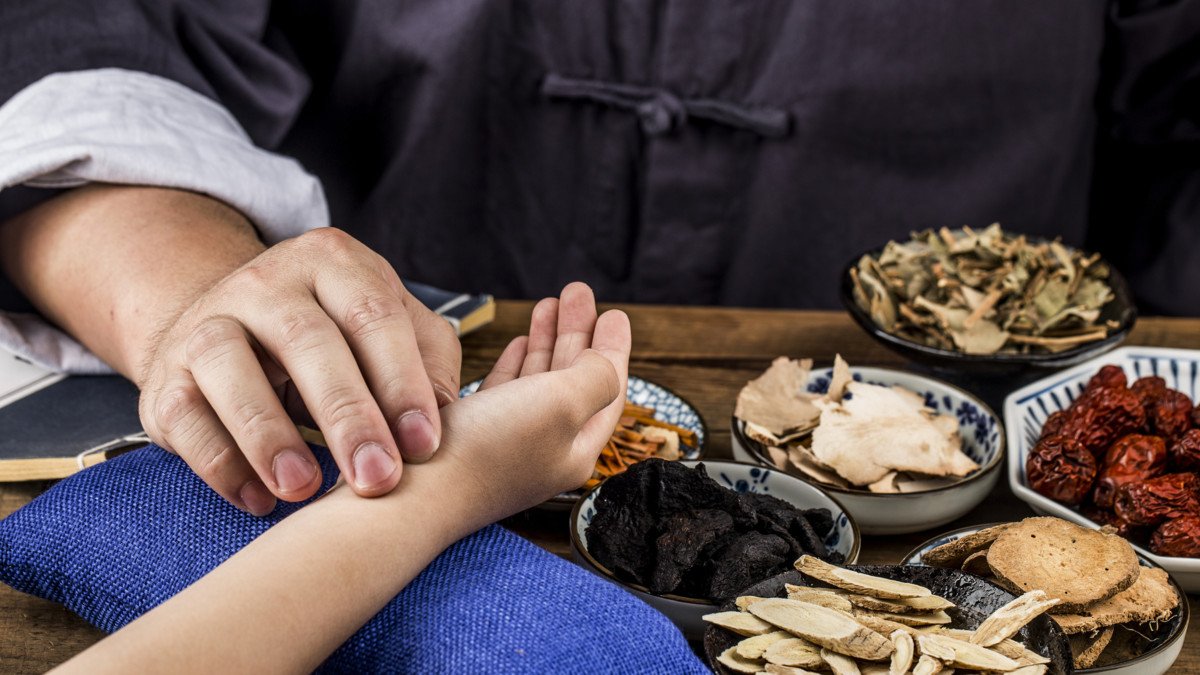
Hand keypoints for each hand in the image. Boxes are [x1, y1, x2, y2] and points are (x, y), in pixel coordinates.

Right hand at [138, 228, 460, 513]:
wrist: (231, 327)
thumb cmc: (335, 338)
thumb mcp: (388, 331)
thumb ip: (426, 365)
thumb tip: (441, 425)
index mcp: (333, 263)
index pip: (373, 315)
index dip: (401, 381)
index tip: (424, 444)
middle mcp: (266, 283)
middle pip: (308, 340)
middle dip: (347, 416)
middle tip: (378, 478)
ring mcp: (208, 323)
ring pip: (229, 367)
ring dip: (268, 434)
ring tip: (305, 489)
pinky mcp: (165, 375)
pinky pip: (184, 416)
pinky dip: (219, 462)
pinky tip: (258, 499)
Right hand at [438, 282, 630, 514]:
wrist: (408, 493)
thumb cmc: (485, 452)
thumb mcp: (561, 403)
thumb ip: (595, 377)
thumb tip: (606, 364)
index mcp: (576, 448)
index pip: (607, 389)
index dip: (613, 347)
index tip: (615, 312)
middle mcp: (545, 450)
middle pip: (575, 381)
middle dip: (579, 332)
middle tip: (577, 293)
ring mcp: (507, 446)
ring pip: (540, 382)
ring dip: (548, 340)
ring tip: (548, 304)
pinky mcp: (471, 439)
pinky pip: (505, 392)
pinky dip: (516, 363)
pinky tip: (518, 344)